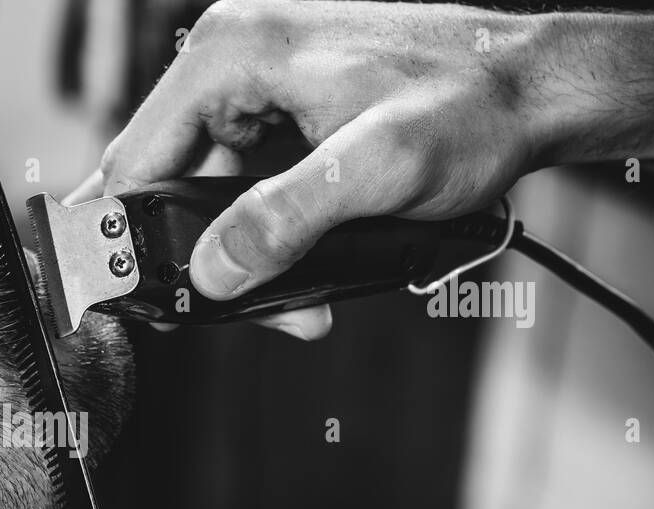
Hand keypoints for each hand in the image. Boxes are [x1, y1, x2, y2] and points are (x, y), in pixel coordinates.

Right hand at [78, 0, 653, 309]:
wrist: (534, 86)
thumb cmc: (471, 106)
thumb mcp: (380, 169)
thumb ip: (287, 217)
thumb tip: (209, 271)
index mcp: (230, 55)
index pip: (132, 160)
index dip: (119, 237)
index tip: (128, 299)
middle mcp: (231, 62)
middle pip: (165, 184)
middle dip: (198, 258)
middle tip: (236, 310)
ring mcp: (255, 86)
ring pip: (205, 195)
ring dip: (240, 256)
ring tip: (294, 299)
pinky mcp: (281, 112)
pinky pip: (244, 188)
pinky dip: (266, 236)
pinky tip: (303, 267)